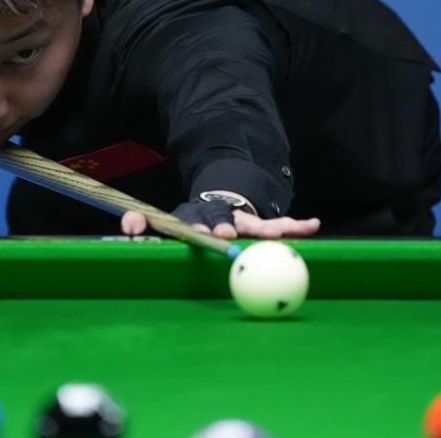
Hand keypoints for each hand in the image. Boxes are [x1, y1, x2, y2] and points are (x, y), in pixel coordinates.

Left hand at [120, 209, 320, 238]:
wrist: (220, 204)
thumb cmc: (192, 224)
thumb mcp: (167, 224)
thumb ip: (143, 225)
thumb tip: (128, 226)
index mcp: (195, 217)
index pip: (192, 220)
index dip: (196, 227)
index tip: (201, 236)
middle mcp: (221, 216)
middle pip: (224, 219)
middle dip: (224, 225)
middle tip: (225, 235)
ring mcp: (244, 220)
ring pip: (256, 224)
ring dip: (265, 228)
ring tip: (274, 235)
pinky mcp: (262, 224)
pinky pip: (280, 224)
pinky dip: (296, 225)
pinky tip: (313, 225)